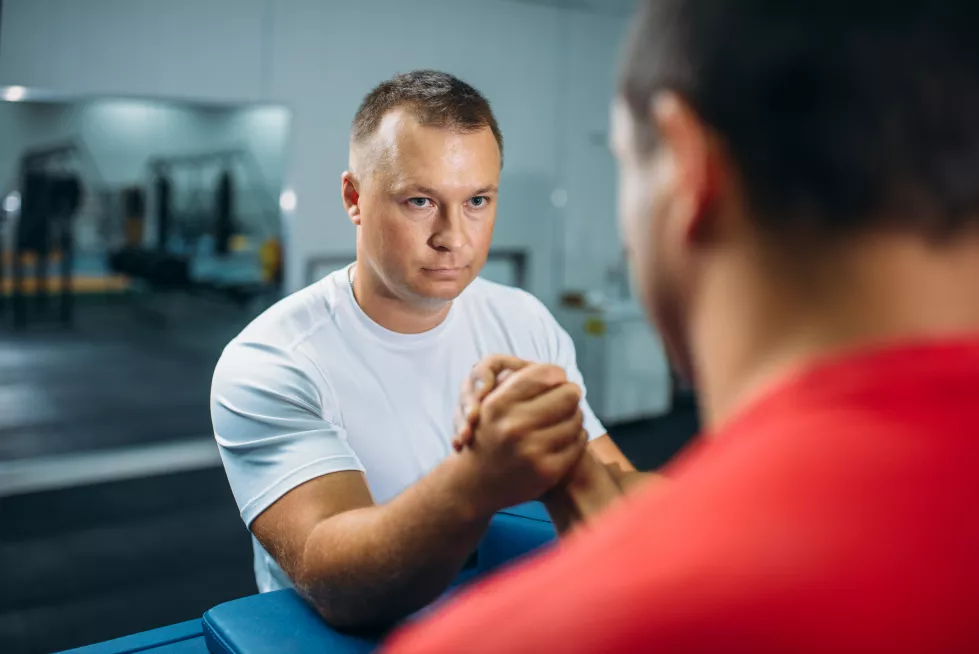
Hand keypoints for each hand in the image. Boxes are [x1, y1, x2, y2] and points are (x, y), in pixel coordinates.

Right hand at [455, 363, 588, 515]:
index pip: (548, 373)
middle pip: (569, 394)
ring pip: (576, 418)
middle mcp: (514, 427)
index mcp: (498, 404)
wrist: (473, 483)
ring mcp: (532, 451)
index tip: (555, 380)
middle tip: (564, 399)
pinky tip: (563, 437)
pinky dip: (575, 437)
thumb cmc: (486, 434)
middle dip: (569, 394)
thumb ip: (518, 380)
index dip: (556, 375)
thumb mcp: (489, 402)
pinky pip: (578, 442)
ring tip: (562, 418)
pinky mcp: (548, 471)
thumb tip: (561, 373)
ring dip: (573, 416)